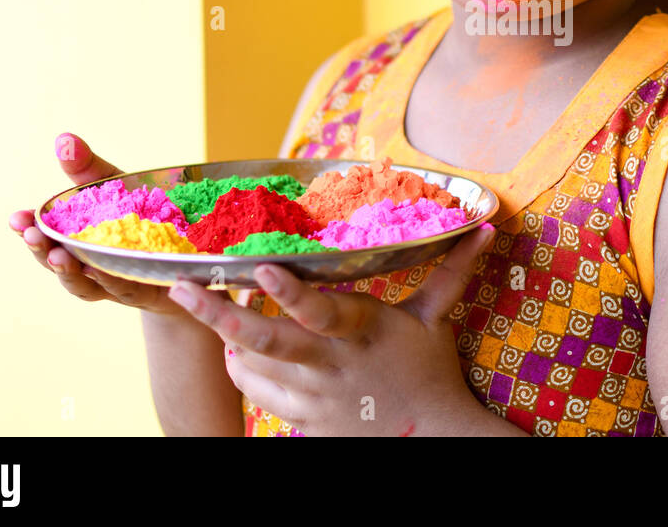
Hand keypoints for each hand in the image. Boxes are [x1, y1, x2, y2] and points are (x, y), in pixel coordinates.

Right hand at [10, 131, 185, 316]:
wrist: (192, 241)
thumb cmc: (144, 213)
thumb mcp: (115, 186)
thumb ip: (88, 168)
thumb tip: (64, 140)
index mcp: (78, 242)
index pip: (45, 239)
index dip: (27, 230)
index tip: (16, 218)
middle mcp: (91, 268)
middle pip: (60, 266)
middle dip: (43, 251)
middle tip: (32, 236)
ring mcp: (117, 284)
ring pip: (87, 286)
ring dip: (70, 272)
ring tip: (60, 256)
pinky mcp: (149, 291)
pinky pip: (128, 290)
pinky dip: (113, 281)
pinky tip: (104, 270)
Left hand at [168, 224, 498, 435]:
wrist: (429, 441)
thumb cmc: (429, 370)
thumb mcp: (434, 319)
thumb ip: (451, 271)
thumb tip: (486, 226)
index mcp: (362, 331)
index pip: (320, 310)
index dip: (290, 291)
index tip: (261, 267)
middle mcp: (331, 364)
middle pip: (266, 341)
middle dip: (218, 315)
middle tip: (181, 288)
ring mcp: (312, 398)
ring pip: (252, 369)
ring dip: (230, 339)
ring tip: (215, 310)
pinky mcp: (302, 423)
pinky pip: (258, 396)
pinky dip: (244, 371)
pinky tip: (243, 350)